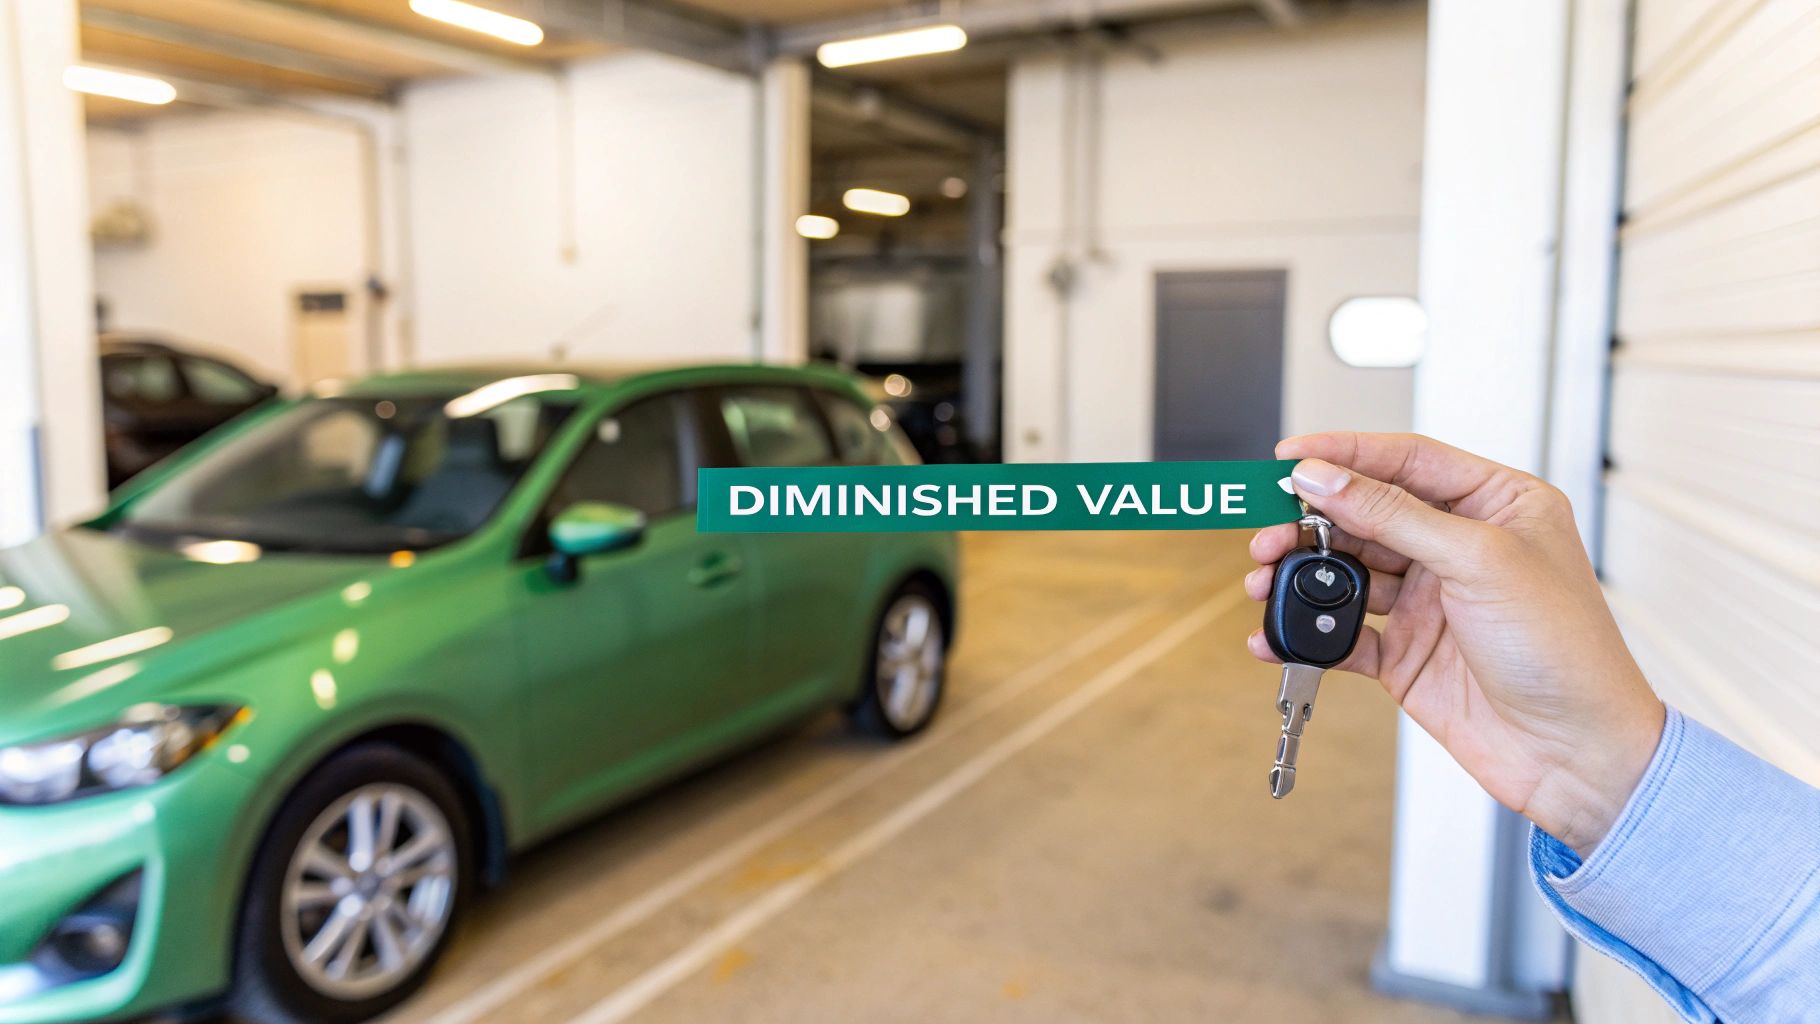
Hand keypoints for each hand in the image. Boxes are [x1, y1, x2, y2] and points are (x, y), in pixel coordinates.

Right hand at [1243, 432, 1664, 855]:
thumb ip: (1393, 514)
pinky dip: (1306, 632)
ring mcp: (1432, 602)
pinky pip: (1343, 632)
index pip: (1407, 461)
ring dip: (1301, 576)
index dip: (1345, 453)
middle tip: (1269, 533)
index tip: (1289, 456)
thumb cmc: (1565, 651)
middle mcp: (1461, 548)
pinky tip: (1276, 634)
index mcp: (1497, 505)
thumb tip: (1325, 478)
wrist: (1576, 755)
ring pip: (1347, 573)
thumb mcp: (1478, 560)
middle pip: (1366, 515)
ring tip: (1265, 581)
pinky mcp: (1408, 653)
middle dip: (1311, 522)